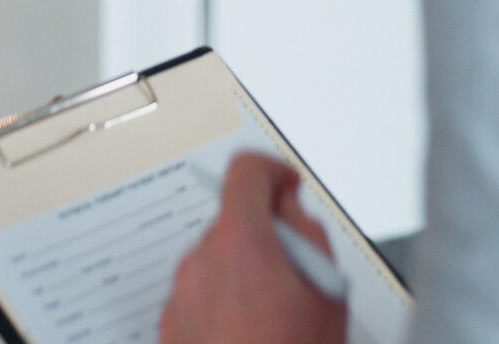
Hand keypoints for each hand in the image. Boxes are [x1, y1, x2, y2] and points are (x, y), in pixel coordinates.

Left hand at [160, 153, 347, 343]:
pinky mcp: (170, 327)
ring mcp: (180, 296)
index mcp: (240, 243)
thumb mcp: (328, 293)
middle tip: (298, 274)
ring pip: (216, 260)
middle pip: (232, 221)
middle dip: (265, 236)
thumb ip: (308, 235)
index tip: (288, 186)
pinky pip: (200, 295)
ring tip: (278, 320)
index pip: (245, 172)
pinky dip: (224, 303)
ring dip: (244, 273)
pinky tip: (252, 336)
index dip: (273, 171)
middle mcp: (200, 262)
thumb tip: (290, 213)